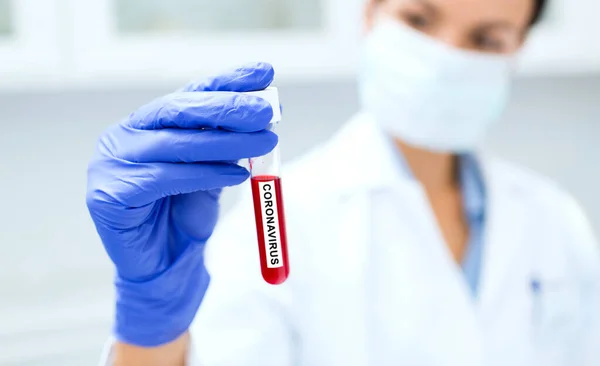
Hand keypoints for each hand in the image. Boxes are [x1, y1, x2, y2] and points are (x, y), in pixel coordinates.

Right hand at [86, 62, 277, 346]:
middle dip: (227, 107)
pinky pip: (166, 178)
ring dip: (227, 141)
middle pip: (179, 110)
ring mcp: (111, 162)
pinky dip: (207, 174)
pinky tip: (239, 175)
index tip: (264, 71)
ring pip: (176, 144)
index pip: (191, 94)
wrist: (160, 267)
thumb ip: (227, 146)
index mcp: (150, 124)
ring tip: (267, 140)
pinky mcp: (108, 194)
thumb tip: (265, 116)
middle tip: (265, 108)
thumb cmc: (184, 215)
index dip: (228, 81)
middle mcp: (126, 135)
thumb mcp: (212, 173)